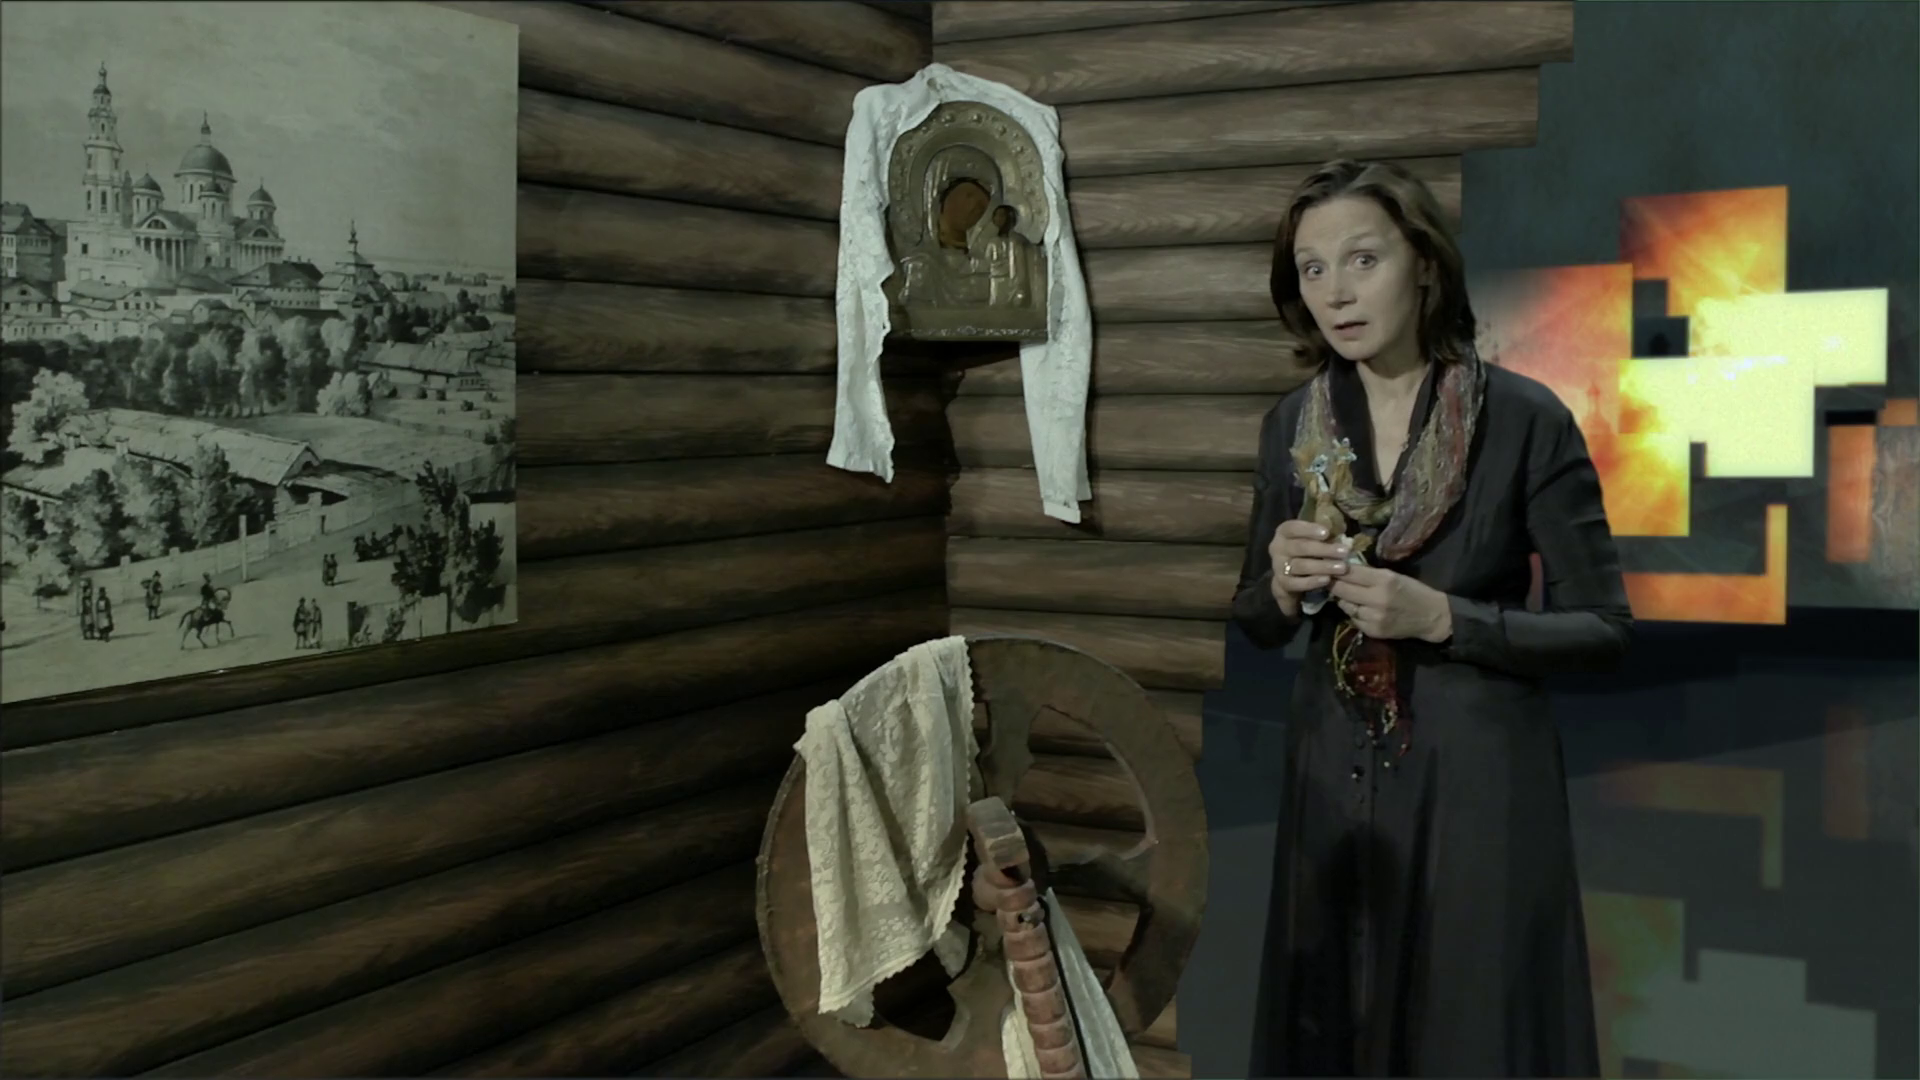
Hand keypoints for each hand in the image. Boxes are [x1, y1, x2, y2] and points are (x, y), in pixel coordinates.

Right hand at [1268, 520, 1354, 616]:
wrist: (1289, 576)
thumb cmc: (1305, 551)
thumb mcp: (1310, 539)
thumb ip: (1322, 536)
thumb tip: (1344, 534)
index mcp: (1284, 533)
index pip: (1292, 528)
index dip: (1309, 529)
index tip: (1327, 533)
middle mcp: (1278, 548)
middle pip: (1300, 547)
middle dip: (1323, 549)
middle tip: (1344, 552)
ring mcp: (1278, 566)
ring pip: (1300, 565)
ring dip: (1322, 566)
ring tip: (1342, 568)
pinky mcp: (1282, 583)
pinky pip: (1297, 583)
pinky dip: (1312, 581)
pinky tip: (1327, 579)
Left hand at [1329, 564, 1452, 642]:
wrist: (1431, 616)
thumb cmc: (1412, 591)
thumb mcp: (1393, 576)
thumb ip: (1369, 573)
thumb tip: (1343, 567)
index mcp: (1384, 580)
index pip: (1349, 572)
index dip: (1335, 569)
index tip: (1327, 565)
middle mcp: (1377, 599)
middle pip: (1341, 590)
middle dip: (1332, 583)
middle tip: (1327, 578)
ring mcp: (1374, 618)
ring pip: (1344, 605)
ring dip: (1343, 599)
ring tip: (1346, 593)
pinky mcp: (1372, 631)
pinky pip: (1353, 618)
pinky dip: (1353, 612)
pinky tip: (1359, 608)